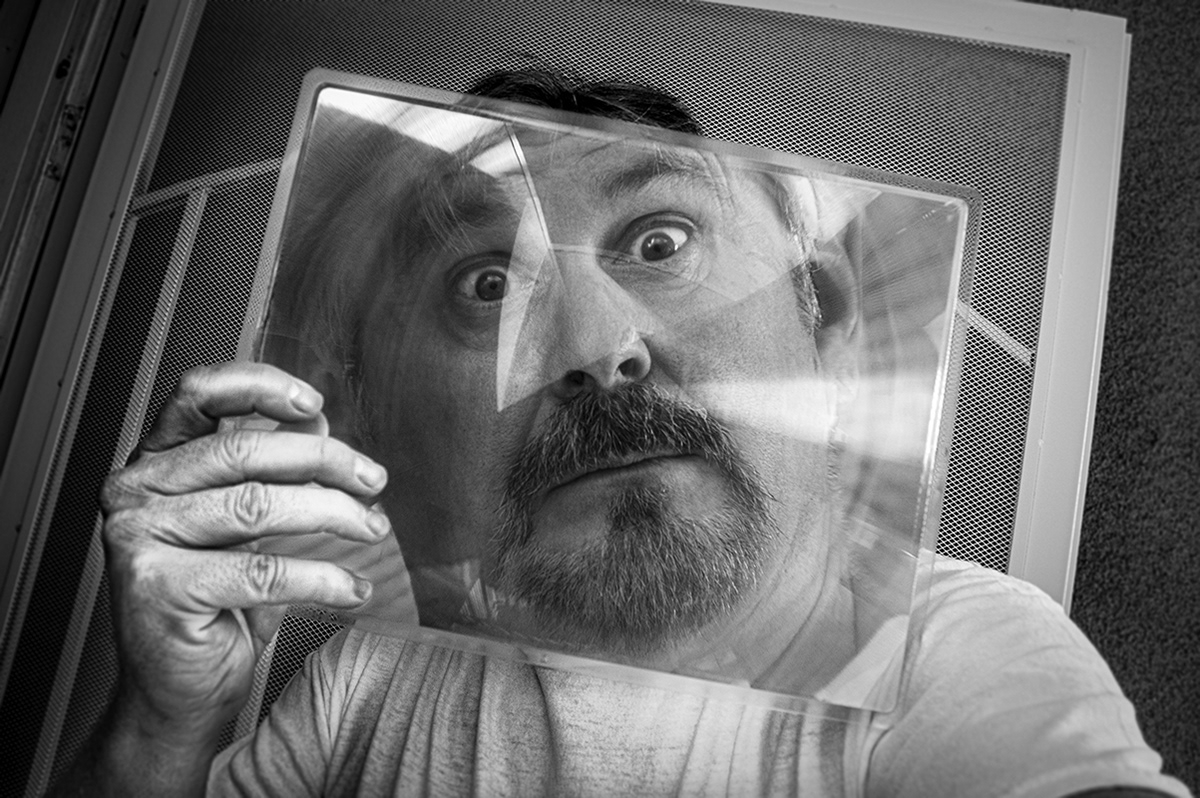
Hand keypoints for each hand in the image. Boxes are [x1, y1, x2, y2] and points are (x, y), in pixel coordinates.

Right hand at [98, 362, 388, 759]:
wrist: (181, 691)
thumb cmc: (217, 603)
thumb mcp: (246, 521)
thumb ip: (271, 467)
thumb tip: (316, 419)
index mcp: (155, 460)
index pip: (197, 393)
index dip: (260, 386)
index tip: (315, 402)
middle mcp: (136, 490)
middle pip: (242, 450)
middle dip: (324, 460)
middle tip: (374, 481)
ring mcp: (139, 538)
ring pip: (257, 505)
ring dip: (333, 514)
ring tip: (372, 529)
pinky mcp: (158, 589)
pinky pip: (263, 571)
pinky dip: (322, 578)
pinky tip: (353, 588)